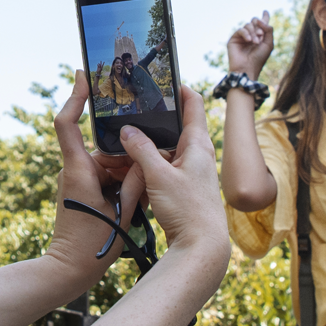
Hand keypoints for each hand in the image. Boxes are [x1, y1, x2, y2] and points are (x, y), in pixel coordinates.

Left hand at [47, 76, 145, 279]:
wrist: (69, 269)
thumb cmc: (90, 244)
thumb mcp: (121, 211)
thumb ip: (136, 182)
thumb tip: (147, 158)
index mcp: (78, 169)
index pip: (67, 123)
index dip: (74, 96)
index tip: (85, 75)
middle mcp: (76, 169)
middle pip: (103, 143)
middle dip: (127, 148)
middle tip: (150, 156)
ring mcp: (81, 179)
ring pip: (111, 160)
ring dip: (130, 168)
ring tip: (149, 184)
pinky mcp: (87, 189)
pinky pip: (109, 174)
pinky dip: (125, 179)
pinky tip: (142, 192)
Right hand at [118, 86, 227, 265]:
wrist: (201, 247)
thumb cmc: (188, 210)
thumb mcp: (159, 176)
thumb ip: (141, 150)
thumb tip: (127, 130)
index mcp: (198, 145)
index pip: (194, 104)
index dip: (180, 88)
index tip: (163, 78)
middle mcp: (198, 155)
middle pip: (176, 127)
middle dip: (155, 119)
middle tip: (134, 107)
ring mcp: (192, 172)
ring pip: (167, 149)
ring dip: (148, 145)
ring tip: (124, 137)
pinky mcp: (184, 188)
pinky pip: (165, 168)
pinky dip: (149, 164)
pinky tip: (132, 167)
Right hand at [226, 12, 274, 76]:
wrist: (248, 67)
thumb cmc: (259, 58)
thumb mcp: (269, 44)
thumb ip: (268, 30)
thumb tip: (260, 20)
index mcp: (260, 37)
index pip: (262, 24)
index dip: (264, 17)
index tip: (265, 11)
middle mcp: (251, 35)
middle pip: (255, 21)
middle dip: (259, 26)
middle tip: (260, 35)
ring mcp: (242, 37)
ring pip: (248, 25)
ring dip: (253, 32)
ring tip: (255, 42)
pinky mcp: (234, 39)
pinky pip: (240, 30)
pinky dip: (246, 33)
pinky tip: (248, 40)